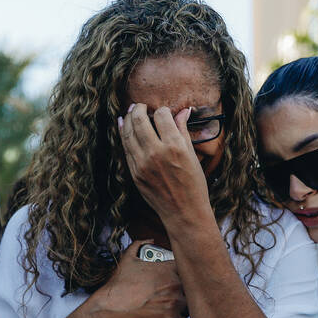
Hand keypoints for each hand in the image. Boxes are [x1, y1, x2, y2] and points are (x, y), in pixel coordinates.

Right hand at [93, 240, 186, 317]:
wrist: (112, 311)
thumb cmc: (119, 288)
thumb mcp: (127, 260)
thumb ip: (138, 246)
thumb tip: (147, 239)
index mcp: (168, 270)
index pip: (188, 267)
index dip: (186, 272)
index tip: (183, 275)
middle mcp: (175, 286)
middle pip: (193, 287)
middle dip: (188, 290)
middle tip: (178, 293)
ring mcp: (175, 304)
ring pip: (190, 304)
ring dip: (185, 305)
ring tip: (175, 306)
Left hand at [118, 104, 211, 224]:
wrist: (183, 211)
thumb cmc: (193, 184)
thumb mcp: (192, 155)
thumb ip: (183, 131)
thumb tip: (184, 111)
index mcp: (175, 146)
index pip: (162, 115)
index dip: (163, 110)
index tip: (164, 113)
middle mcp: (156, 152)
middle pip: (140, 120)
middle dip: (139, 109)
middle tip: (140, 105)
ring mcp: (143, 163)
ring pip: (129, 132)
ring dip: (128, 119)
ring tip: (131, 112)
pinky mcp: (135, 173)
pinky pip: (126, 148)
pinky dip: (124, 134)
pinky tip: (124, 126)